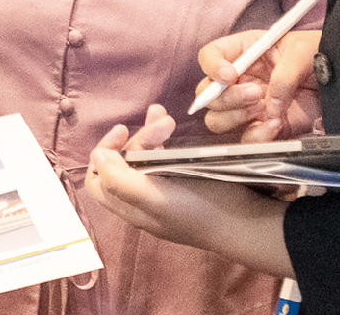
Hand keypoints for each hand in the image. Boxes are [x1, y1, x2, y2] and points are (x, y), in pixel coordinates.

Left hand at [83, 105, 293, 277]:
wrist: (242, 223)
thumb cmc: (197, 209)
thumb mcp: (153, 197)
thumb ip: (118, 180)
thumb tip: (97, 157)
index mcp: (129, 206)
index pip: (97, 180)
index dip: (104, 153)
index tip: (124, 131)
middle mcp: (142, 201)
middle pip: (124, 164)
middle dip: (139, 138)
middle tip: (164, 122)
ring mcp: (164, 194)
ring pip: (145, 158)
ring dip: (152, 133)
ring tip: (167, 116)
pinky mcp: (184, 186)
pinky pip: (165, 159)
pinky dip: (165, 140)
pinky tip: (173, 125)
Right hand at [196, 29, 319, 141]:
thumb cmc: (320, 55)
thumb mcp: (303, 52)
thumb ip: (284, 75)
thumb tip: (271, 105)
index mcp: (244, 51)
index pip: (209, 56)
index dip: (211, 66)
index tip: (228, 75)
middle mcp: (240, 80)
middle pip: (207, 94)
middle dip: (227, 98)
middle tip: (255, 93)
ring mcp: (248, 106)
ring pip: (217, 120)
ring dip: (236, 117)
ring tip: (264, 107)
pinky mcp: (263, 127)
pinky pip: (246, 139)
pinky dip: (258, 135)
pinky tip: (277, 124)